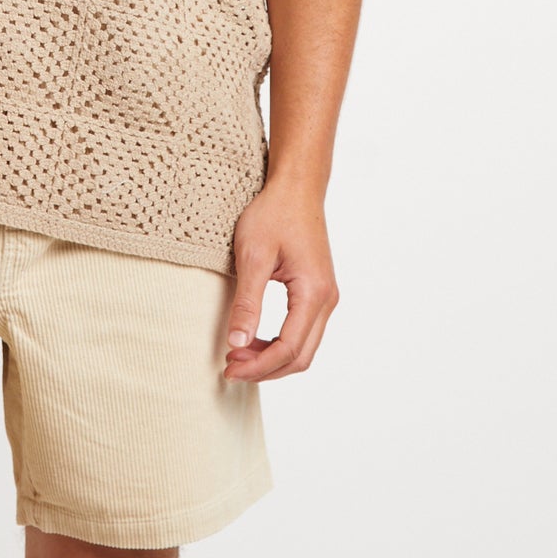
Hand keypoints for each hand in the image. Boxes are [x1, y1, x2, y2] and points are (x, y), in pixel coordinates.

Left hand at [222, 181, 339, 380]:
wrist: (296, 188)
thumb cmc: (274, 214)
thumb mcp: (253, 256)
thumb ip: (247, 302)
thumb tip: (236, 344)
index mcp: (313, 292)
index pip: (289, 348)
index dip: (259, 365)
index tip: (229, 368)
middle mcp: (327, 299)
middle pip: (301, 356)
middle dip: (265, 369)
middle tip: (231, 368)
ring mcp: (326, 296)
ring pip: (304, 347)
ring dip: (272, 358)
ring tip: (238, 354)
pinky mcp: (318, 292)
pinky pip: (303, 331)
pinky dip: (280, 344)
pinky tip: (255, 339)